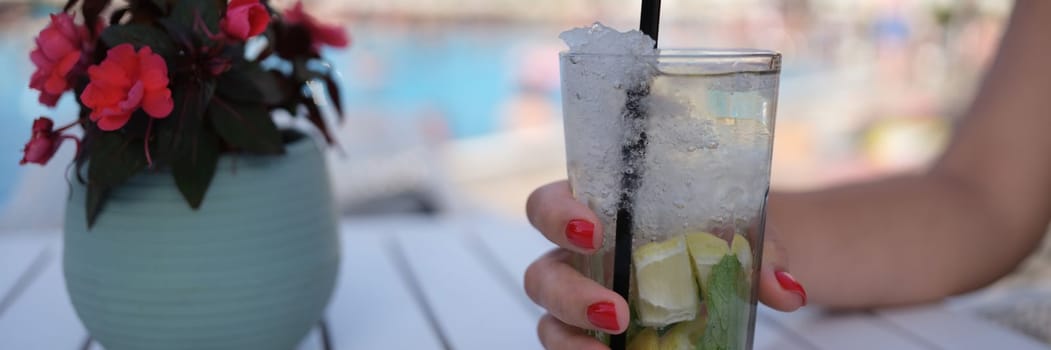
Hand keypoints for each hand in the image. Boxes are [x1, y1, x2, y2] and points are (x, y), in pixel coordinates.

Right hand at [524, 180, 807, 349]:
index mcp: (597, 210)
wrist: (732, 259)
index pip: (548, 205)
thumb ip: (762, 253)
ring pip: (549, 321)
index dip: (557, 216)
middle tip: (618, 313)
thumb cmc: (719, 228)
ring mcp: (581, 301)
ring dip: (572, 341)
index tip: (593, 232)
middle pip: (541, 274)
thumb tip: (786, 290)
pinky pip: (574, 349)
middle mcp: (576, 257)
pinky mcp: (594, 336)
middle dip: (571, 296)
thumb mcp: (743, 229)